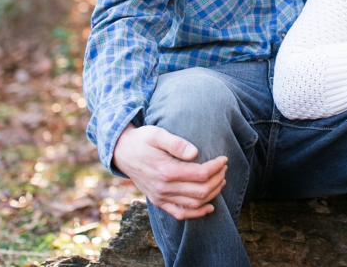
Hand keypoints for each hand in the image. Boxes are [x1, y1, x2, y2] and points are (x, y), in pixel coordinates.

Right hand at [113, 124, 227, 219]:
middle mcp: (164, 188)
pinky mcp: (158, 201)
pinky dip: (197, 213)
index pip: (200, 174)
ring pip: (194, 204)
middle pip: (201, 191)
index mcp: (166, 171)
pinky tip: (210, 207)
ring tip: (221, 181)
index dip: (216, 167)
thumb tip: (195, 153)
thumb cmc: (142, 140)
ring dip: (212, 194)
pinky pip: (180, 213)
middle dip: (218, 179)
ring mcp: (160, 197)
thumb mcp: (157, 134)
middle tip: (224, 168)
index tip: (224, 159)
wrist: (122, 152)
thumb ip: (176, 143)